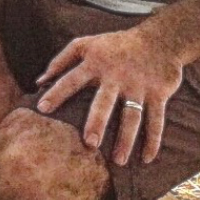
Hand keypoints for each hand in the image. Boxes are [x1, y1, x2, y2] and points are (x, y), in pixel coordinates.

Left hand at [34, 27, 184, 165]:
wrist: (161, 38)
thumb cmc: (116, 45)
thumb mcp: (87, 44)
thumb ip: (61, 60)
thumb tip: (38, 81)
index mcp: (96, 64)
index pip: (72, 80)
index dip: (57, 93)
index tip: (42, 109)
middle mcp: (117, 76)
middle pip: (105, 102)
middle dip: (97, 122)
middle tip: (90, 144)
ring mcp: (139, 86)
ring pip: (132, 116)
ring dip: (126, 139)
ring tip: (119, 161)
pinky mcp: (158, 94)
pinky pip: (156, 119)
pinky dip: (153, 139)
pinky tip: (147, 158)